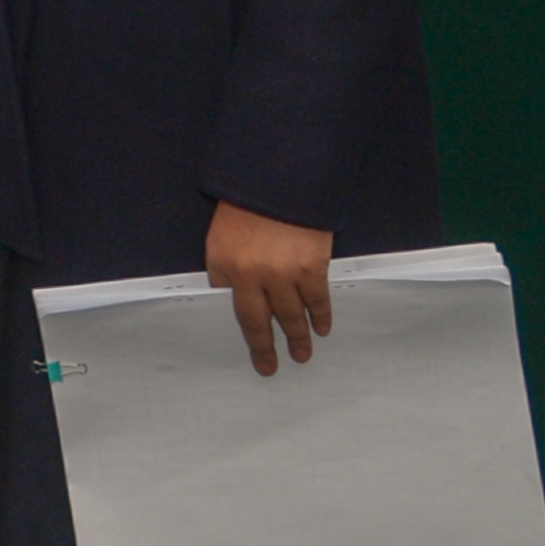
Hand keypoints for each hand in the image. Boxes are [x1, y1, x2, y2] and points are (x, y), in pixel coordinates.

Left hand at [204, 198, 336, 377]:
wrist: (280, 178)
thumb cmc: (248, 203)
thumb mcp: (222, 235)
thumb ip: (227, 266)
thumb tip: (236, 295)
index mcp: (222, 264)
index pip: (228, 306)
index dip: (239, 326)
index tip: (246, 347)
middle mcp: (250, 275)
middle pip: (257, 322)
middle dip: (264, 348)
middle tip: (269, 368)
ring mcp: (282, 274)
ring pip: (289, 316)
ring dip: (297, 338)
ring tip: (302, 354)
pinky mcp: (311, 268)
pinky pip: (316, 301)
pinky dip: (320, 317)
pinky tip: (322, 329)